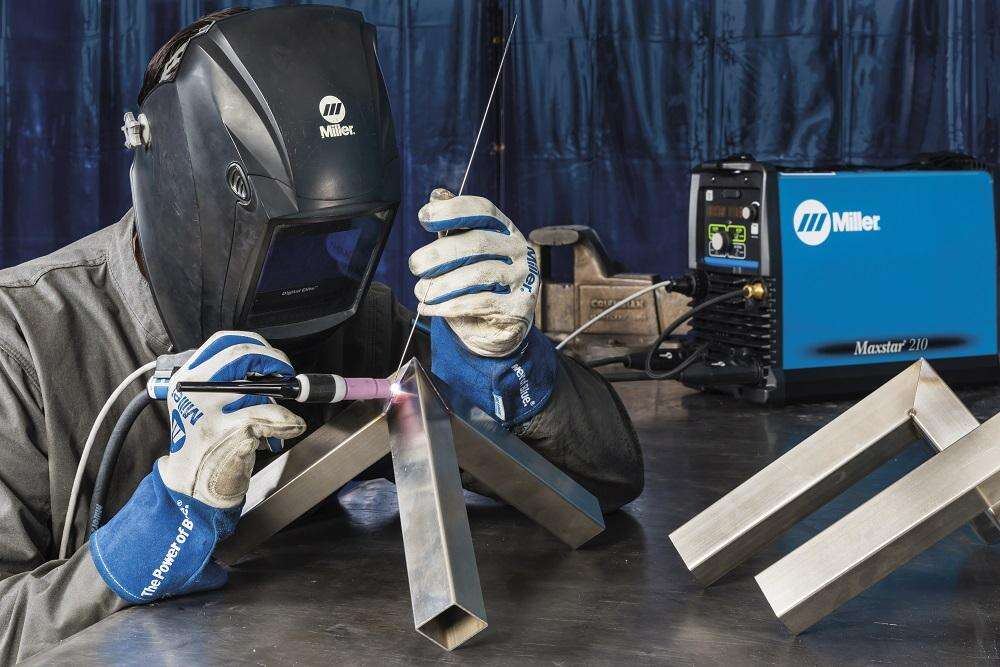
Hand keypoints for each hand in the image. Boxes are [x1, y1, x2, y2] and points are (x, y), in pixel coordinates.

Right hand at [90, 332, 305, 603]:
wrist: (189, 487)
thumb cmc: (203, 444)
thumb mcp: (202, 405)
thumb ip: (228, 383)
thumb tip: (269, 367)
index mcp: (187, 379)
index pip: (223, 343)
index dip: (254, 344)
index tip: (272, 356)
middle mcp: (194, 391)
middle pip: (243, 357)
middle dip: (275, 362)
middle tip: (288, 375)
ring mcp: (210, 412)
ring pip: (261, 389)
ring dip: (279, 401)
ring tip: (279, 415)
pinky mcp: (230, 434)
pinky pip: (271, 418)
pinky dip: (288, 422)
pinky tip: (291, 426)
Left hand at [409, 189, 556, 426]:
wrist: (497, 328)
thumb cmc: (477, 284)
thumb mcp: (463, 254)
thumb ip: (451, 227)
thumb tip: (435, 195)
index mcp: (505, 229)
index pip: (482, 210)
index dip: (452, 210)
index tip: (423, 218)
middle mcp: (520, 249)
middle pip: (477, 243)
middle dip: (439, 254)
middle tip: (415, 266)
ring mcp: (524, 278)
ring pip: (479, 275)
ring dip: (442, 285)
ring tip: (421, 292)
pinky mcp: (519, 307)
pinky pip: (479, 303)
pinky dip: (448, 306)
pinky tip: (429, 308)